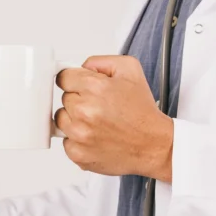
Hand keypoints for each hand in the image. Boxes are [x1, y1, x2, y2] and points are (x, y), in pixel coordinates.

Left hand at [55, 55, 173, 180]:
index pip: (63, 78)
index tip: (80, 87)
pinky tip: (96, 136)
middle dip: (79, 100)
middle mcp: (84, 111)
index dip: (74, 81)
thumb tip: (81, 67)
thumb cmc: (142, 113)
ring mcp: (79, 134)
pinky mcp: (78, 154)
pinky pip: (66, 142)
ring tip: (97, 122)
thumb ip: (101, 62)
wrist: (153, 145)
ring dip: (75, 120)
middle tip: (99, 107)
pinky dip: (77, 140)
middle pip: (63, 98)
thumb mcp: (130, 70)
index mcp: (95, 87)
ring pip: (61, 120)